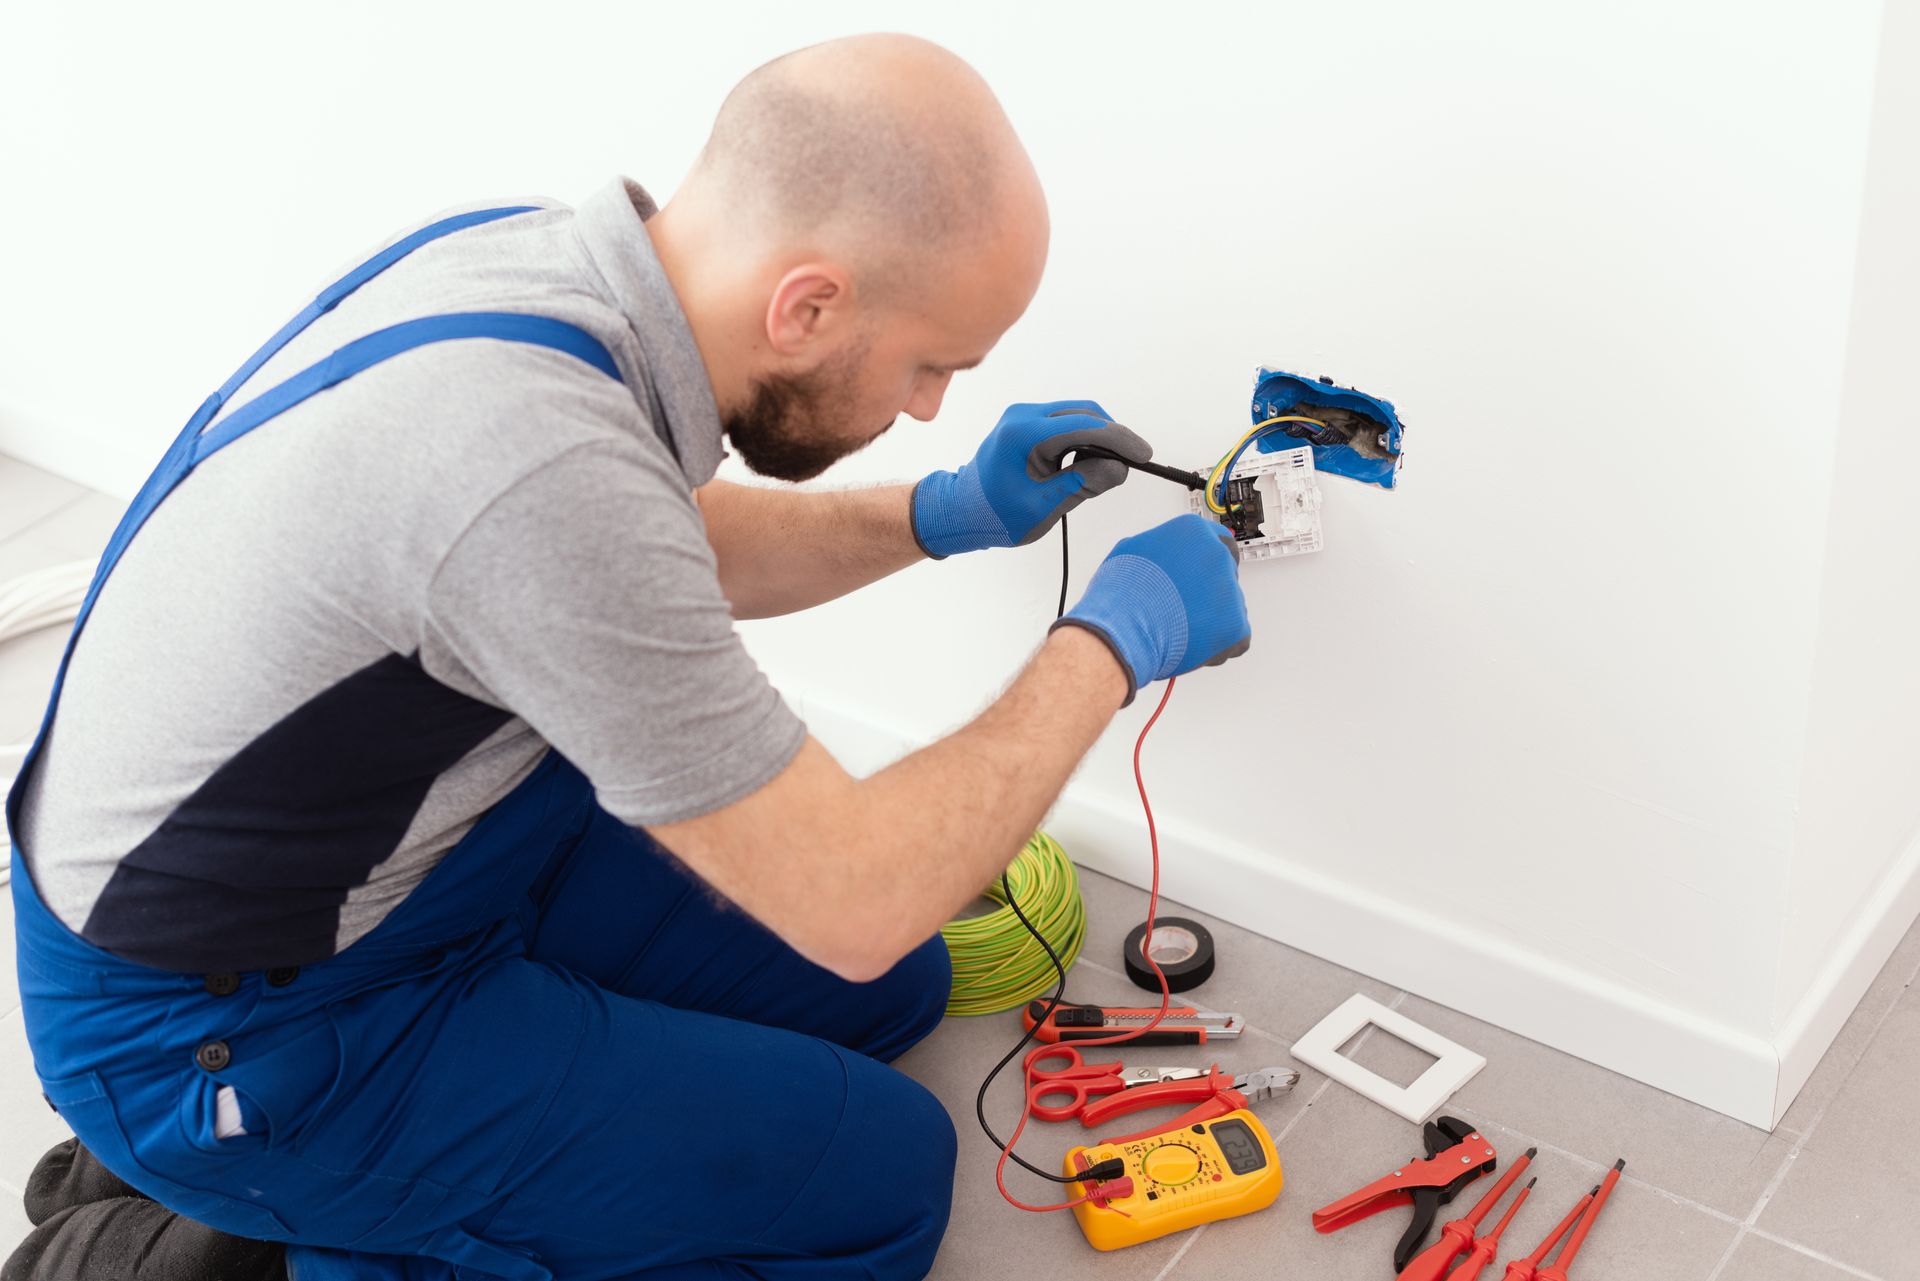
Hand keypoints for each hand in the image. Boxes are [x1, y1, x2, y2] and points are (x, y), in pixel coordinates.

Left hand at [910, 400, 1151, 557]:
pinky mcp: (1024, 423)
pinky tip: (1091, 458)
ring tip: (1113, 464)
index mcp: (1023, 435)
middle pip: (1083, 413)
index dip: (1119, 439)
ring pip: (1076, 414)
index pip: (1084, 426)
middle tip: (1134, 460)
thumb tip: (1120, 468)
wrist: (961, 510)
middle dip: (1113, 435)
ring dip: (1099, 435)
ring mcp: (1022, 416)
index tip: (1143, 454)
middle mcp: (1022, 416)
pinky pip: (1063, 421)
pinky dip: (1083, 436)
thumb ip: (1083, 484)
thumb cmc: (996, 514)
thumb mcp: (1045, 506)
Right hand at [1052, 514, 1249, 704]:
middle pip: (1222, 575)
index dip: (1206, 561)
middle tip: (1182, 608)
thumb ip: (1160, 549)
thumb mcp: (1132, 551)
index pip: (1217, 540)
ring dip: (1210, 620)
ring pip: (1229, 608)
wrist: (1121, 633)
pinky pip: (1235, 638)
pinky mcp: (1237, 625)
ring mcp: (1230, 591)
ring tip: (1178, 629)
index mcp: (1193, 532)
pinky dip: (1218, 646)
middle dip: (1206, 592)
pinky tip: (1191, 644)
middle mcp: (1216, 556)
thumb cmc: (1120, 596)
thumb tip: (1163, 556)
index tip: (1203, 573)